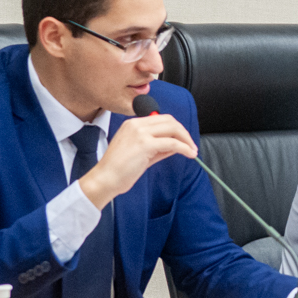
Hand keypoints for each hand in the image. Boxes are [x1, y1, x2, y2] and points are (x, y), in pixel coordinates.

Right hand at [78, 114, 197, 208]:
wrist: (105, 179)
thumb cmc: (119, 169)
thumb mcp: (141, 153)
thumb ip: (158, 147)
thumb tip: (177, 146)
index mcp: (132, 124)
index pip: (161, 118)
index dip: (176, 128)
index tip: (184, 139)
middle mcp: (136, 124)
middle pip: (169, 121)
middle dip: (184, 133)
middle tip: (191, 145)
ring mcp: (140, 133)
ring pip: (173, 129)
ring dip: (186, 140)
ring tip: (192, 151)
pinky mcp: (145, 144)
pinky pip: (172, 143)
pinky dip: (184, 148)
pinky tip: (189, 154)